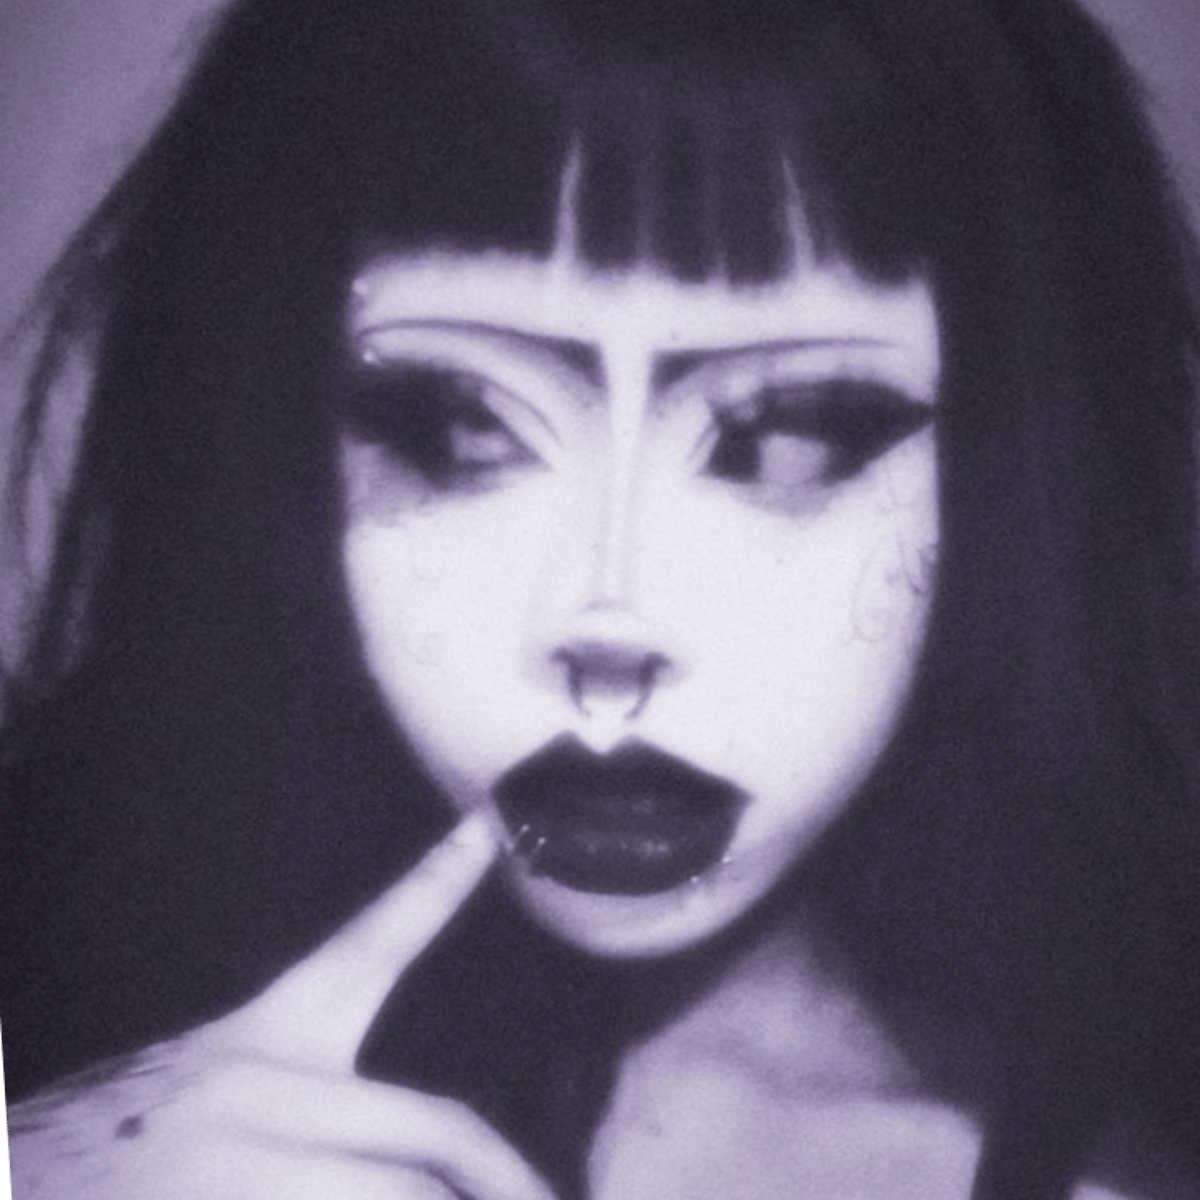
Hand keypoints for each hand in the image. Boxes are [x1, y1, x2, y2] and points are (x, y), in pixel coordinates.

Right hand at [8, 813, 556, 1199]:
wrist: (11, 1178)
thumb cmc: (105, 1145)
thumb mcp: (211, 1098)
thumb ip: (311, 1102)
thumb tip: (429, 1160)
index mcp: (260, 1041)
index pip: (367, 945)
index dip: (434, 884)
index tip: (488, 831)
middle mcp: (257, 1091)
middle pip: (434, 1127)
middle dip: (507, 1178)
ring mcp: (240, 1166)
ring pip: (405, 1194)